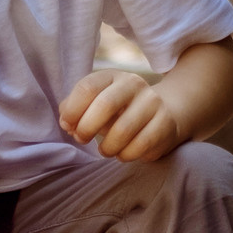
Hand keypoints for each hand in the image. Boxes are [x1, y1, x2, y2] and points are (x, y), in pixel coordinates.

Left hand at [60, 70, 185, 162]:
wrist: (164, 114)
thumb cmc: (119, 111)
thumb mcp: (95, 104)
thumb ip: (74, 110)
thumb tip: (66, 122)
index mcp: (111, 76)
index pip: (87, 88)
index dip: (72, 111)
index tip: (68, 126)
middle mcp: (134, 84)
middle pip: (105, 105)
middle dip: (87, 128)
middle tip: (82, 139)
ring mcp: (152, 102)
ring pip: (123, 130)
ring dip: (107, 147)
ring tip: (104, 150)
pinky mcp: (165, 123)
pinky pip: (140, 145)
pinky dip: (125, 155)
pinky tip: (122, 153)